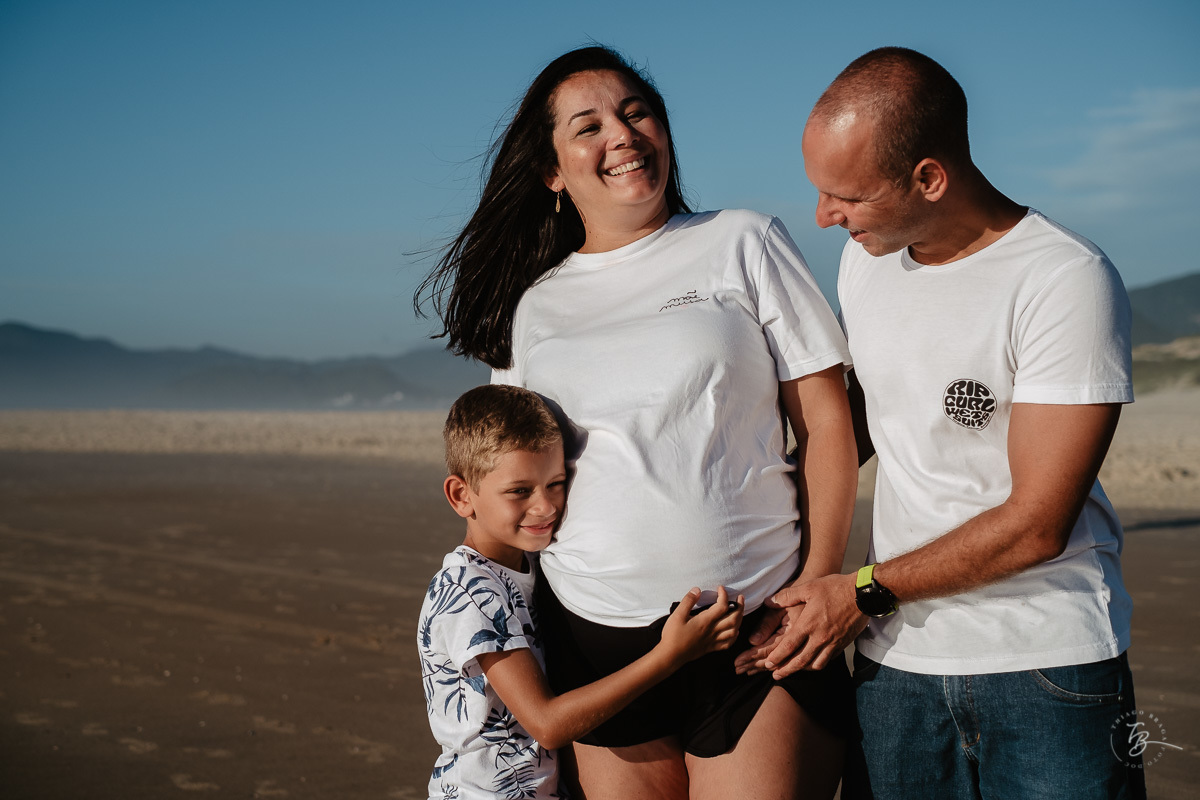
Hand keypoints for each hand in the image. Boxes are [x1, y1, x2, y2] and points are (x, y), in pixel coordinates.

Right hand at [659, 586, 743, 666]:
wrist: (671, 655)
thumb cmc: (673, 635)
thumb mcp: (677, 615)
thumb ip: (688, 601)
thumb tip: (697, 589)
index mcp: (705, 621)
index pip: (722, 606)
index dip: (724, 595)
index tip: (720, 588)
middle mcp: (712, 630)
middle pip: (734, 618)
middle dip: (740, 606)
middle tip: (741, 598)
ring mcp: (713, 640)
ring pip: (733, 630)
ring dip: (739, 620)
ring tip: (739, 612)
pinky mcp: (711, 648)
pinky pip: (728, 643)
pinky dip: (734, 636)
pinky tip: (735, 631)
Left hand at [734, 573, 864, 677]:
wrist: (864, 594)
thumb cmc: (835, 588)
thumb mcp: (809, 587)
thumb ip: (787, 596)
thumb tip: (769, 601)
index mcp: (809, 624)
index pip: (789, 646)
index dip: (777, 657)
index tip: (768, 663)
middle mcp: (820, 637)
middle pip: (800, 660)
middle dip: (786, 670)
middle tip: (775, 675)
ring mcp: (833, 642)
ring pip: (815, 664)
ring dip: (802, 670)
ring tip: (793, 671)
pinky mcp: (842, 644)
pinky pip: (828, 660)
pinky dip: (817, 664)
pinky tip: (812, 663)